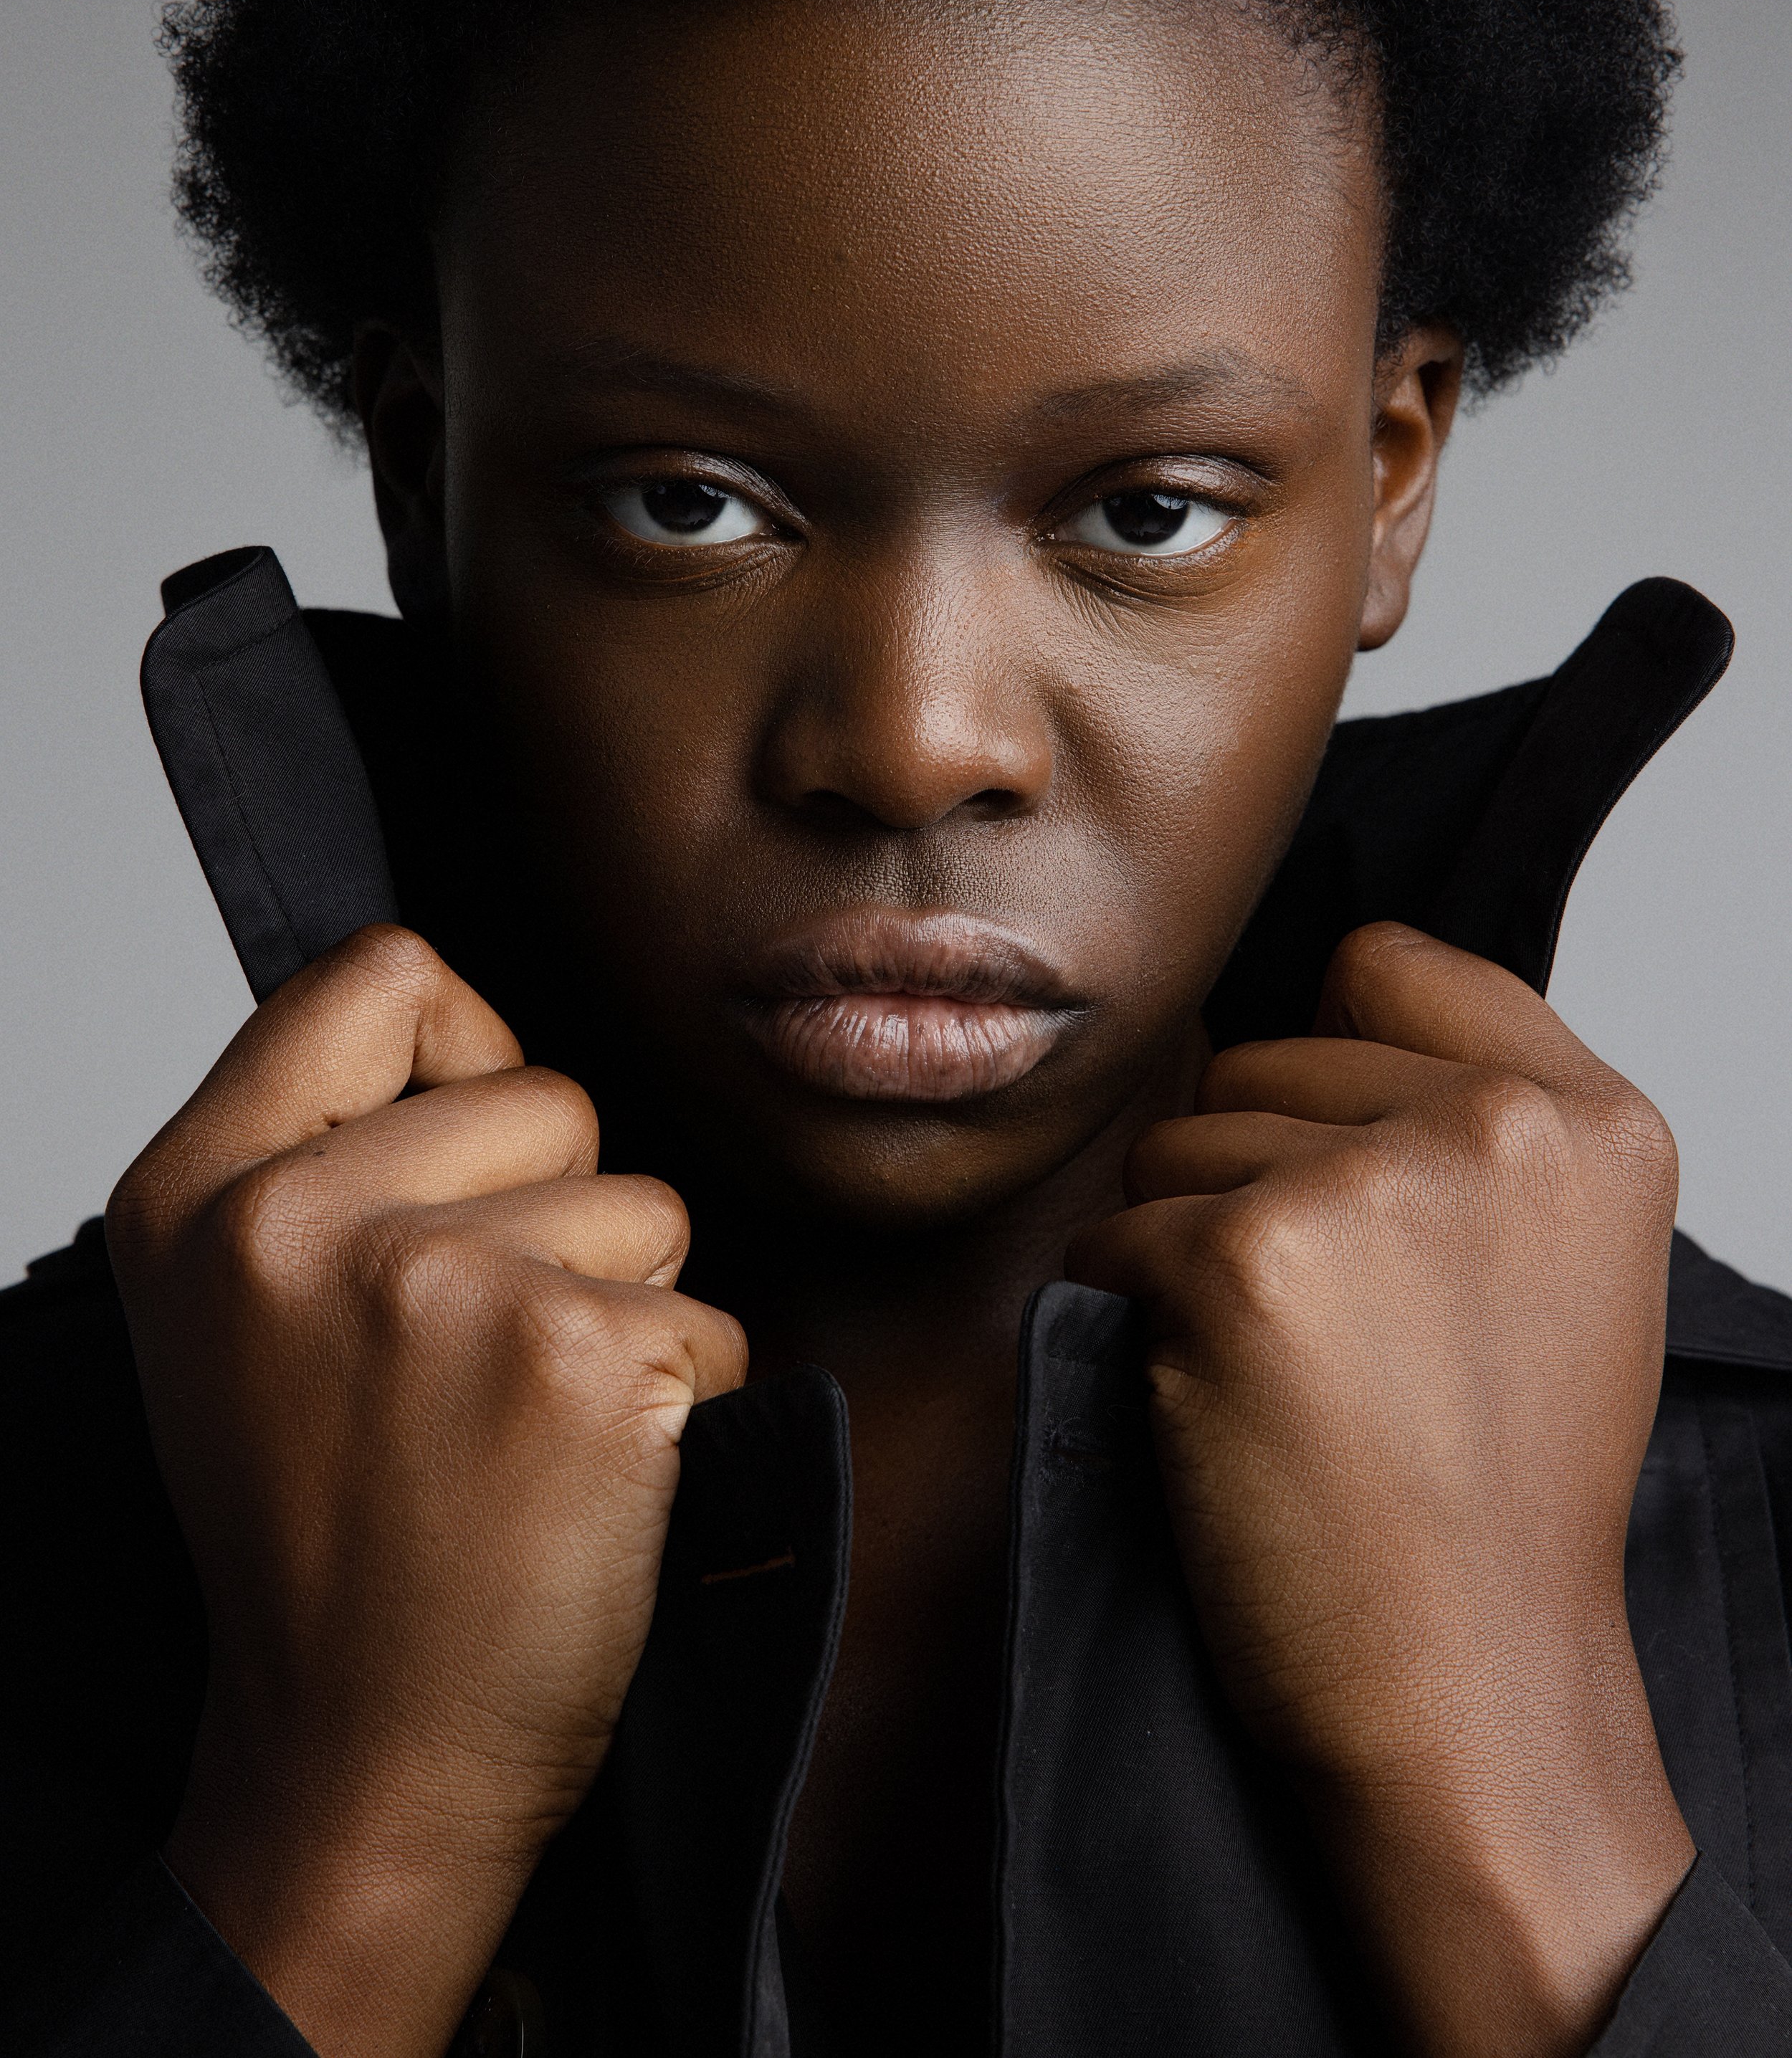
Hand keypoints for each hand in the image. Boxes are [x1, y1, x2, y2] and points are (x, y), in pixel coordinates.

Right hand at [106, 927, 745, 2057]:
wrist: (362, 1757)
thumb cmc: (328, 1536)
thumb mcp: (245, 1317)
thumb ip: (327, 1155)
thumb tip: (466, 1035)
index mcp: (200, 1192)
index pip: (383, 975)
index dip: (464, 1054)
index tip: (462, 1161)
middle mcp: (297, 1219)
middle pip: (549, 1093)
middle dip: (561, 1213)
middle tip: (477, 1362)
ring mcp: (438, 1283)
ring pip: (646, 1204)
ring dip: (626, 1307)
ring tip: (521, 1426)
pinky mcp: (573, 1357)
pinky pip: (708, 1313)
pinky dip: (679, 1395)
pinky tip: (586, 1480)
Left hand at [1067, 923, 1692, 2057]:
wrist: (1465, 1690)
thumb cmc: (1492, 1495)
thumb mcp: (1555, 1266)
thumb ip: (1462, 1121)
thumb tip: (1314, 1017)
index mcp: (1590, 1117)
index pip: (1385, 965)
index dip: (1332, 1071)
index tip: (1357, 1183)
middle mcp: (1493, 1126)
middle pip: (1260, 1061)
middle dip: (1255, 1176)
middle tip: (1338, 1334)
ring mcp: (1366, 1184)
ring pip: (1175, 1142)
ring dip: (1190, 1245)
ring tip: (1292, 1375)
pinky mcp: (1242, 1258)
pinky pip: (1113, 1233)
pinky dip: (1130, 1311)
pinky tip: (1222, 1404)